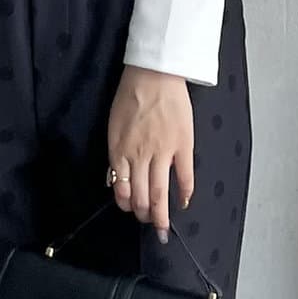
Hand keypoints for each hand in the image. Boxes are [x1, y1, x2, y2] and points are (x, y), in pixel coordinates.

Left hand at [107, 65, 193, 240]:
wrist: (154, 74)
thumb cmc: (131, 96)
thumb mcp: (113, 127)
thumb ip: (115, 155)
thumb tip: (112, 179)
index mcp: (120, 151)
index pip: (121, 189)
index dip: (126, 205)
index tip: (130, 211)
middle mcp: (139, 156)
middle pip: (141, 196)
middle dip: (144, 215)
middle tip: (148, 223)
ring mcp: (163, 152)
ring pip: (160, 192)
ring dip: (161, 213)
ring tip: (163, 224)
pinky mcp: (182, 145)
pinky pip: (185, 176)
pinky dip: (185, 193)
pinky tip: (184, 202)